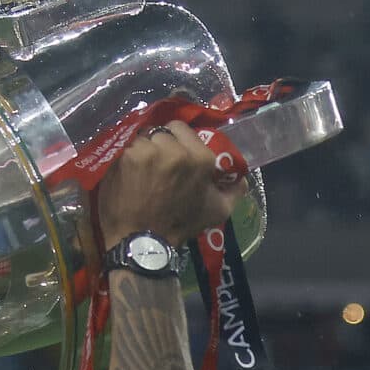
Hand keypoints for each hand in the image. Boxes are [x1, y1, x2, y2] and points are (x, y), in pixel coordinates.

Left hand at [97, 120, 246, 246]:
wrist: (144, 241)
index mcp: (201, 158)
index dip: (176, 140)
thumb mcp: (218, 211)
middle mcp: (175, 149)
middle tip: (156, 164)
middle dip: (159, 144)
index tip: (172, 154)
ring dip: (142, 150)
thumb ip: (233, 191)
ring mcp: (149, 151)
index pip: (182, 128)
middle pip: (161, 132)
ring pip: (143, 139)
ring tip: (140, 170)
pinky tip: (128, 174)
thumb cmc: (181, 225)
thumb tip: (242, 179)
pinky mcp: (127, 156)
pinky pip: (127, 148)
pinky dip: (127, 158)